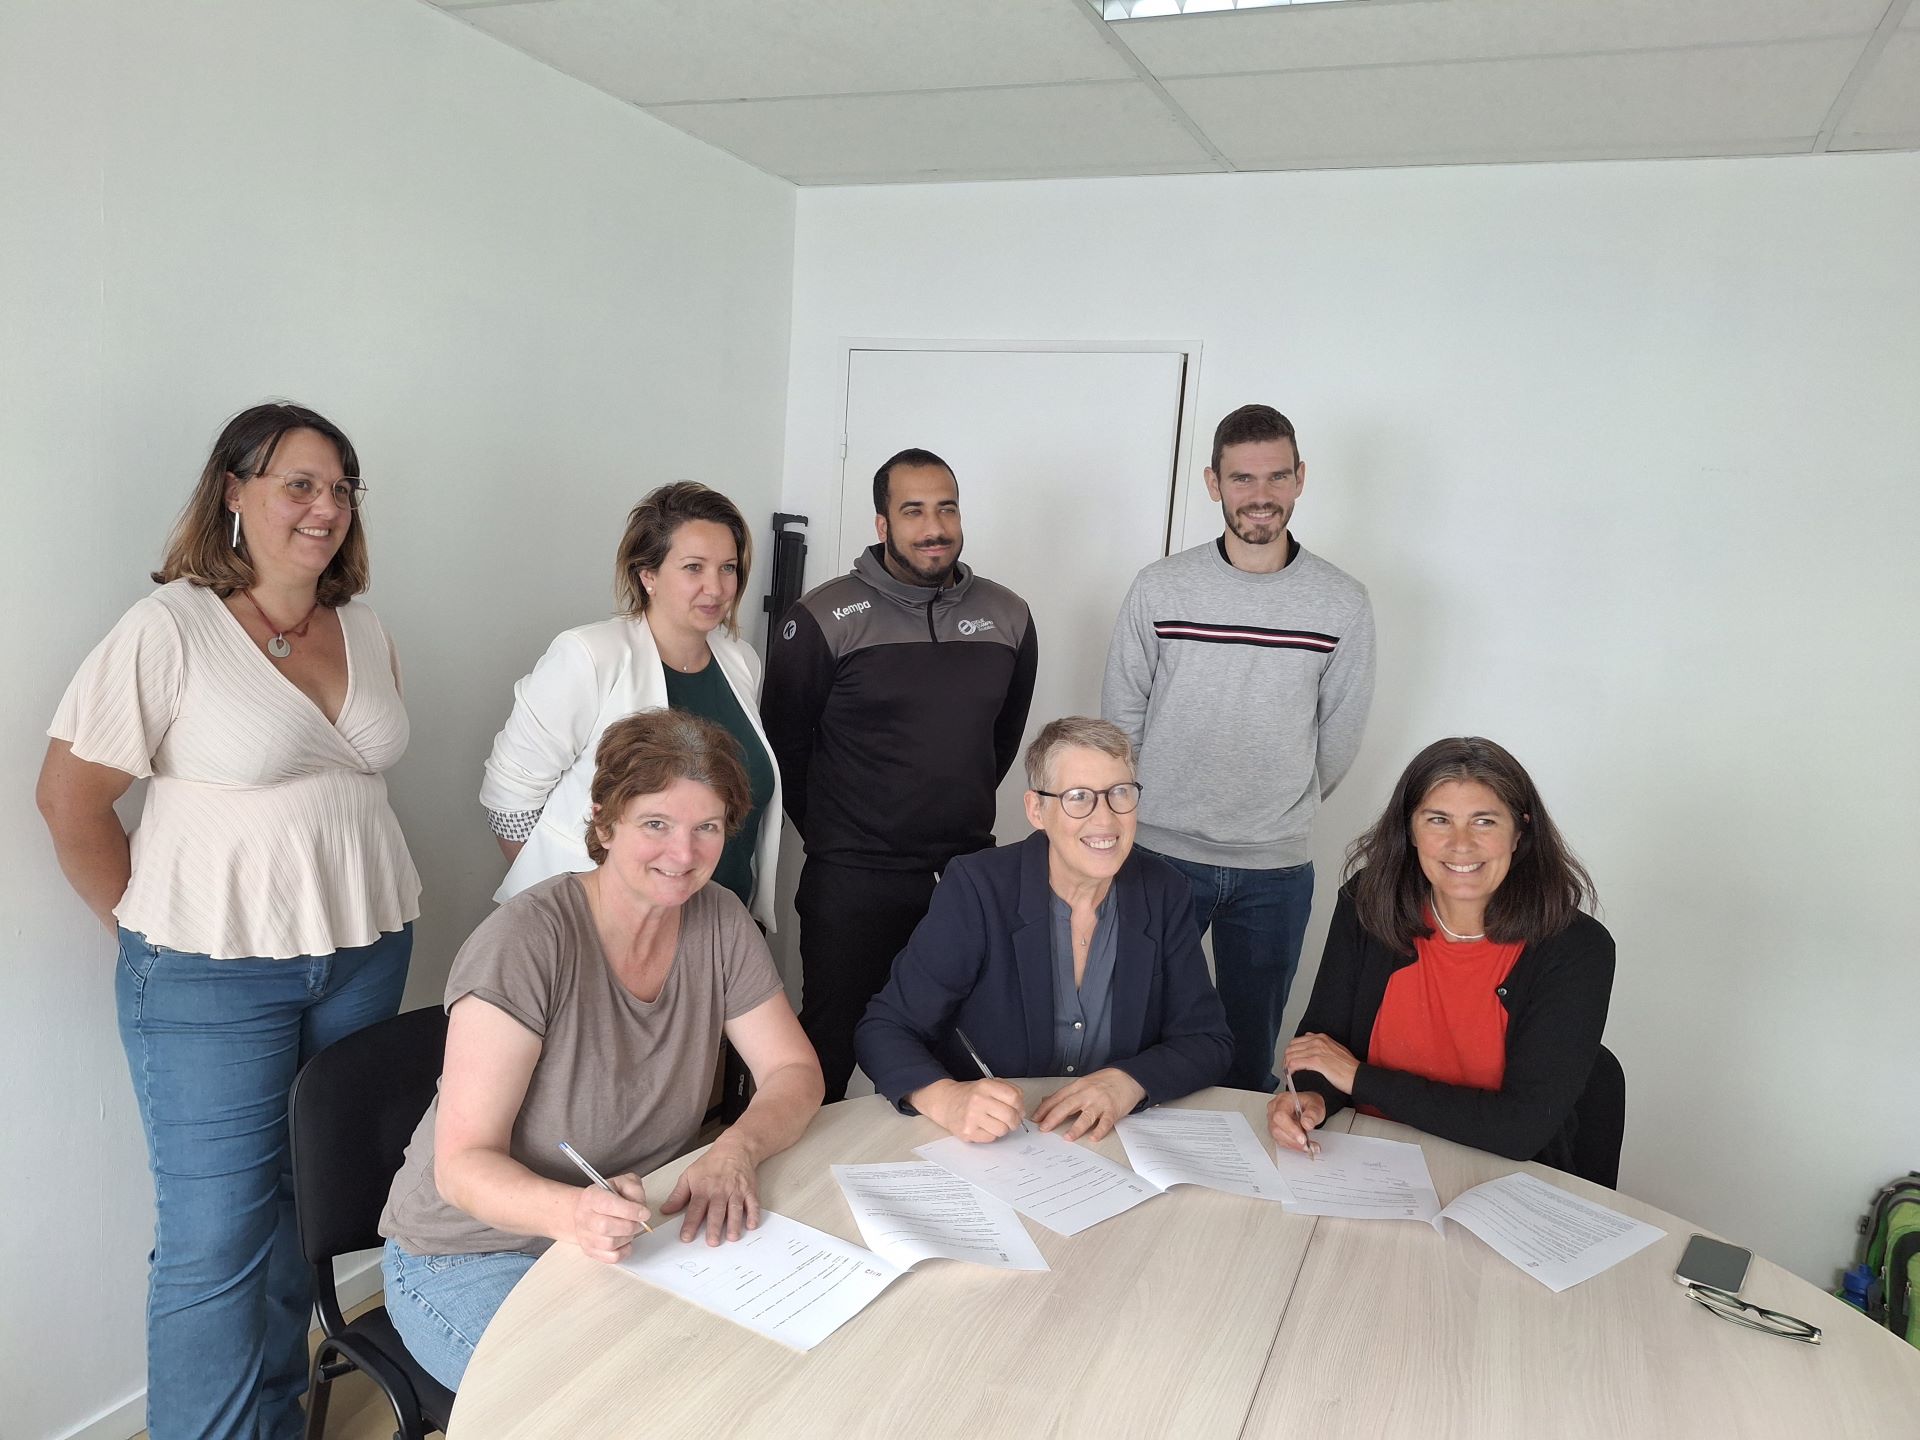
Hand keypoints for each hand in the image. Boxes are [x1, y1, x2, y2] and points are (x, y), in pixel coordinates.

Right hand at [570, 1173, 649, 1262]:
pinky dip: (624, 1250)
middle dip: (630, 1225)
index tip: (644, 1213)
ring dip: (627, 1237)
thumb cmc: (607, 1197)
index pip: (608, 1204)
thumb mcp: (622, 1183)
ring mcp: (585, 1236)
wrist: (589, 1210)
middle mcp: (584, 1217)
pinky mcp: (590, 1251)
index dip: (629, 1210)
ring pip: (610, 1244)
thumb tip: (640, 1205)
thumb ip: (634, 1189)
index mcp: (591, 1197)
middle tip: (638, 1222)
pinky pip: (612, 1257)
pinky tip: (625, 1240)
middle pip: (606, 1227)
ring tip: (629, 1229)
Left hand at [661, 1138, 759, 1245]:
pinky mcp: (749, 1190)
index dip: (690, 1224)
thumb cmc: (710, 1164)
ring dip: (734, 1223)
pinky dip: (754, 1214)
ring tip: (732, 1237)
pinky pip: (753, 1203)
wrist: (734, 1148)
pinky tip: (752, 1225)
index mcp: (703, 1189)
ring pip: (735, 1209)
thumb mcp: (689, 1175)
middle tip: (712, 1242)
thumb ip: (678, 1195)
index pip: (695, 1209)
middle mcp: (720, 1191)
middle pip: (716, 1211)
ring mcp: (736, 1191)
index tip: (686, 1237)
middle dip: (714, 1227)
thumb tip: (665, 1210)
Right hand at [911, 1078, 1026, 1142]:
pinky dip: (990, 1135)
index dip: (1020, 1106)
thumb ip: (1008, 1091)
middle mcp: (978, 1100)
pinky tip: (984, 1127)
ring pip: (1002, 1130)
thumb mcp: (989, 1084)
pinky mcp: (968, 1132)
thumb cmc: (972, 1095)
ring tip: (994, 1123)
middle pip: (1010, 1116)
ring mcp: (972, 1117)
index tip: (1018, 1110)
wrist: (947, 1102)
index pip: (1014, 1097)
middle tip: (1010, 1121)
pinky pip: (991, 1138)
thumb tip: (1021, 1110)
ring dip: (1002, 1129)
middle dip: (1014, 1121)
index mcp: (985, 1086)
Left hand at [1032, 1069, 1146, 1142]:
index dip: (1045, 1108)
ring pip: (1086, 1116)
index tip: (1035, 1118)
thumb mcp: (1083, 1083)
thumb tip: (1047, 1101)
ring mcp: (1100, 1102)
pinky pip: (1106, 1122)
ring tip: (1067, 1137)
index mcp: (1078, 1087)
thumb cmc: (1105, 1081)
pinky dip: (1100, 1130)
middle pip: (1068, 1105)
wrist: (1128, 1077)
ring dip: (1076, 1127)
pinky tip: (1094, 1137)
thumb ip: (1067, 1094)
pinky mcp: (1113, 1110)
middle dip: (1054, 1118)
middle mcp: (1087, 1094)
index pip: (1058, 1098)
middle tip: (1044, 1128)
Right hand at [1266, 1089, 1327, 1152]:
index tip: (1302, 1138)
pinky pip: (1281, 1140)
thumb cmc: (1309, 1104)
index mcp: (1283, 1100)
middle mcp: (1274, 1109)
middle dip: (1293, 1139)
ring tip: (1308, 1146)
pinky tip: (1302, 1146)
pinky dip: (1293, 1145)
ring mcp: (1273, 1120)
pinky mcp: (1275, 1129)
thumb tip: (1307, 1124)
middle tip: (1307, 1144)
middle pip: (1277, 1128)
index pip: (1280, 1115)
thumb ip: (1312, 1114)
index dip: (1290, 1129)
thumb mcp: (1316, 1105)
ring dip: (1294, 1144)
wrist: (1308, 1107)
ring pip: (1278, 1136)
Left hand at [1283, 1034, 1359, 1094]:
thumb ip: (1323, 1044)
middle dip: (1286, 1059)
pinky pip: (1295, 1063)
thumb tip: (1311, 1040)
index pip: (1296, 1041)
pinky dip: (1290, 1070)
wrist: (1358, 1076)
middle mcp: (1317, 1041)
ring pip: (1291, 1055)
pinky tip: (1291, 1076)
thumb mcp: (1336, 1048)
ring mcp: (1316, 1050)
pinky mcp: (1316, 1061)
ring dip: (1286, 1066)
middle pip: (1291, 1047)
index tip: (1290, 1062)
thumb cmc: (1349, 1067)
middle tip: (1287, 1070)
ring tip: (1289, 1074)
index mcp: (1321, 1038)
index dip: (1290, 1052)